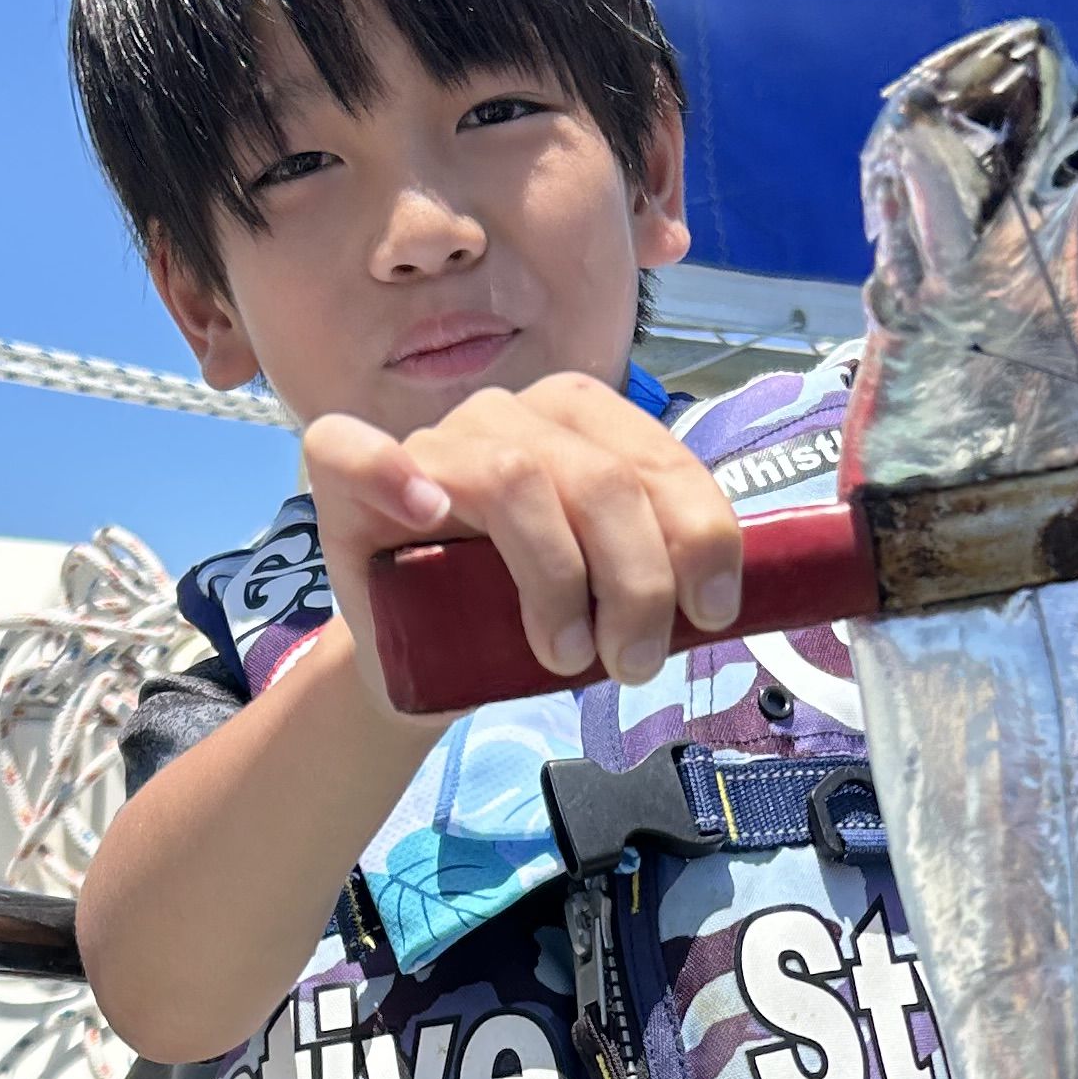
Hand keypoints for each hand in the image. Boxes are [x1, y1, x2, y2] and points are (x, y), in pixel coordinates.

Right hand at [303, 374, 742, 702]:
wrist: (420, 662)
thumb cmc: (516, 620)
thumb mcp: (604, 594)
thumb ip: (658, 572)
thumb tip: (727, 602)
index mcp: (584, 425)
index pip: (658, 461)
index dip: (699, 534)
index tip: (711, 613)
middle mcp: (513, 415)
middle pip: (601, 480)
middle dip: (637, 580)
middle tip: (637, 663)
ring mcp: (436, 440)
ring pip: (518, 477)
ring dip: (556, 576)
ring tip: (568, 656)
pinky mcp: (350, 474)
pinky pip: (354, 448)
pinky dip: (394, 475)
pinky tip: (428, 515)